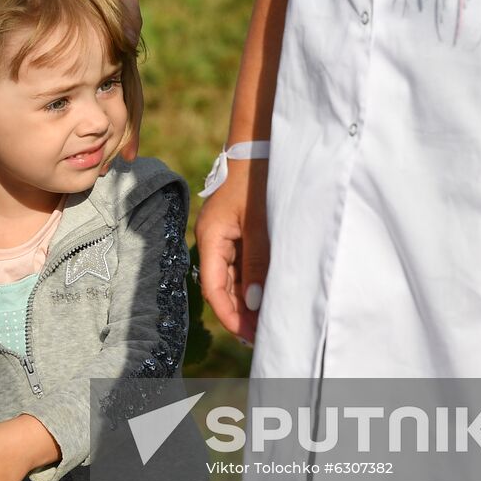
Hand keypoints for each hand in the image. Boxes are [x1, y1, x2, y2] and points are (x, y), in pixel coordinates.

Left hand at [90, 0, 142, 159]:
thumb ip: (126, 12)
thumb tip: (131, 38)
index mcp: (122, 54)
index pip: (131, 99)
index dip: (129, 128)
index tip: (127, 155)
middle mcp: (117, 62)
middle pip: (121, 109)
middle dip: (117, 141)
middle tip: (108, 171)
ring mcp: (107, 60)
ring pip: (108, 104)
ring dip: (109, 134)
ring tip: (101, 165)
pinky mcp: (98, 56)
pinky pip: (94, 89)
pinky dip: (97, 112)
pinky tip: (90, 135)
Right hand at [194, 157, 268, 343]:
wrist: (261, 143)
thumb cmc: (258, 178)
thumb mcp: (260, 223)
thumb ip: (258, 263)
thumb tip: (253, 303)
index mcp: (211, 237)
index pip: (214, 288)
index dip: (229, 315)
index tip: (248, 336)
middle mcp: (215, 239)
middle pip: (222, 287)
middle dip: (240, 314)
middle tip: (263, 337)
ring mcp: (226, 235)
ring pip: (233, 278)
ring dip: (247, 300)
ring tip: (268, 322)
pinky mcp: (239, 230)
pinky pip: (243, 264)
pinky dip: (253, 283)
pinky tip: (268, 296)